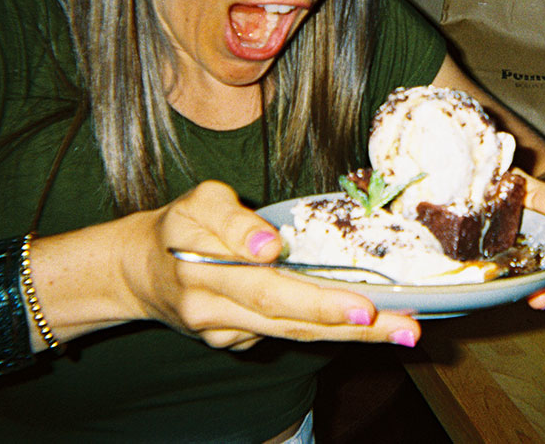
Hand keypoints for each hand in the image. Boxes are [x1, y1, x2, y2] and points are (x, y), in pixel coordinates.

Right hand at [120, 181, 420, 350]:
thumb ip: (231, 220)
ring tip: (404, 331)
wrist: (138, 270)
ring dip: (351, 336)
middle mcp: (216, 312)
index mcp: (207, 273)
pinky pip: (284, 335)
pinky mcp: (235, 342)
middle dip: (354, 329)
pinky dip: (325, 329)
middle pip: (293, 324)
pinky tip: (363, 323)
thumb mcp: (198, 202)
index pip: (270, 292)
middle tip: (406, 330)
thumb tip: (268, 246)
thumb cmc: (179, 225)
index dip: (319, 303)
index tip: (364, 308)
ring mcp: (225, 334)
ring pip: (294, 335)